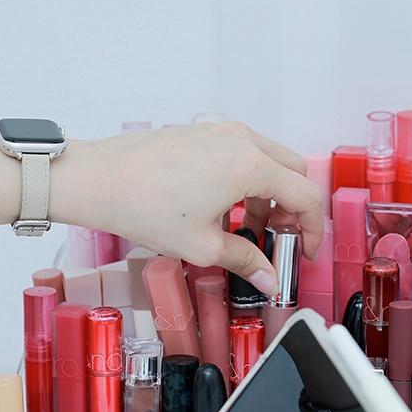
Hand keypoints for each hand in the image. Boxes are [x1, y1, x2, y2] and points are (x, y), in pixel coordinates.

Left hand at [51, 122, 323, 294]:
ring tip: (246, 230)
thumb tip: (267, 279)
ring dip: (268, 196)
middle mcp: (242, 140)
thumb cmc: (144, 207)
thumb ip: (245, 261)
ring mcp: (221, 131)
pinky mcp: (202, 132)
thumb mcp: (203, 245)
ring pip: (268, 162)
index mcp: (251, 166)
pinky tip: (223, 210)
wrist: (97, 180)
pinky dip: (246, 181)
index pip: (306, 196)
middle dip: (293, 209)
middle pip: (293, 173)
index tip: (305, 252)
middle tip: (280, 240)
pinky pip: (242, 154)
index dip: (313, 230)